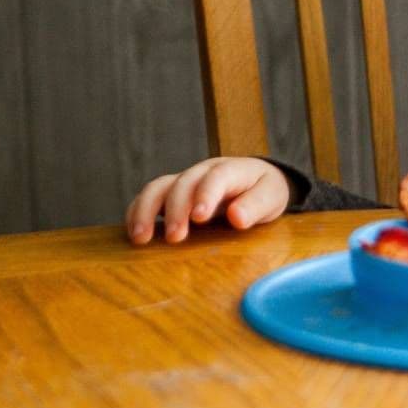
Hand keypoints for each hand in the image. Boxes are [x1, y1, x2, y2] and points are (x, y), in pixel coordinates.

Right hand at [124, 157, 294, 244]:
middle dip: (176, 209)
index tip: (199, 217)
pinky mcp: (172, 194)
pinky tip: (135, 234)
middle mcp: (203, 172)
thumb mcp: (272, 197)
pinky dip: (137, 212)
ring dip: (147, 211)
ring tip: (141, 238)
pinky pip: (150, 198)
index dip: (206, 195)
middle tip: (175, 237)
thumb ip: (256, 206)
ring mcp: (185, 181)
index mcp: (231, 169)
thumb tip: (237, 217)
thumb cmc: (264, 190)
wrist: (257, 181)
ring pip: (159, 187)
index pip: (216, 177)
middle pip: (183, 183)